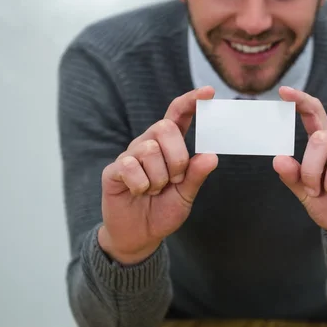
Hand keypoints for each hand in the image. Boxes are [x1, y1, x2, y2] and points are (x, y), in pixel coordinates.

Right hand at [98, 86, 217, 264]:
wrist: (140, 235)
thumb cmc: (163, 210)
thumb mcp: (186, 195)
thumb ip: (196, 175)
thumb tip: (212, 156)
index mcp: (169, 147)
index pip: (178, 116)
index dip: (191, 101)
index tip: (208, 92)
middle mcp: (148, 145)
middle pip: (164, 128)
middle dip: (177, 157)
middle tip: (175, 180)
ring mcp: (129, 156)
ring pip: (149, 150)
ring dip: (159, 177)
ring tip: (155, 190)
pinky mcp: (114, 170)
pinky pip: (130, 167)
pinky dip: (141, 185)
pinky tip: (139, 192)